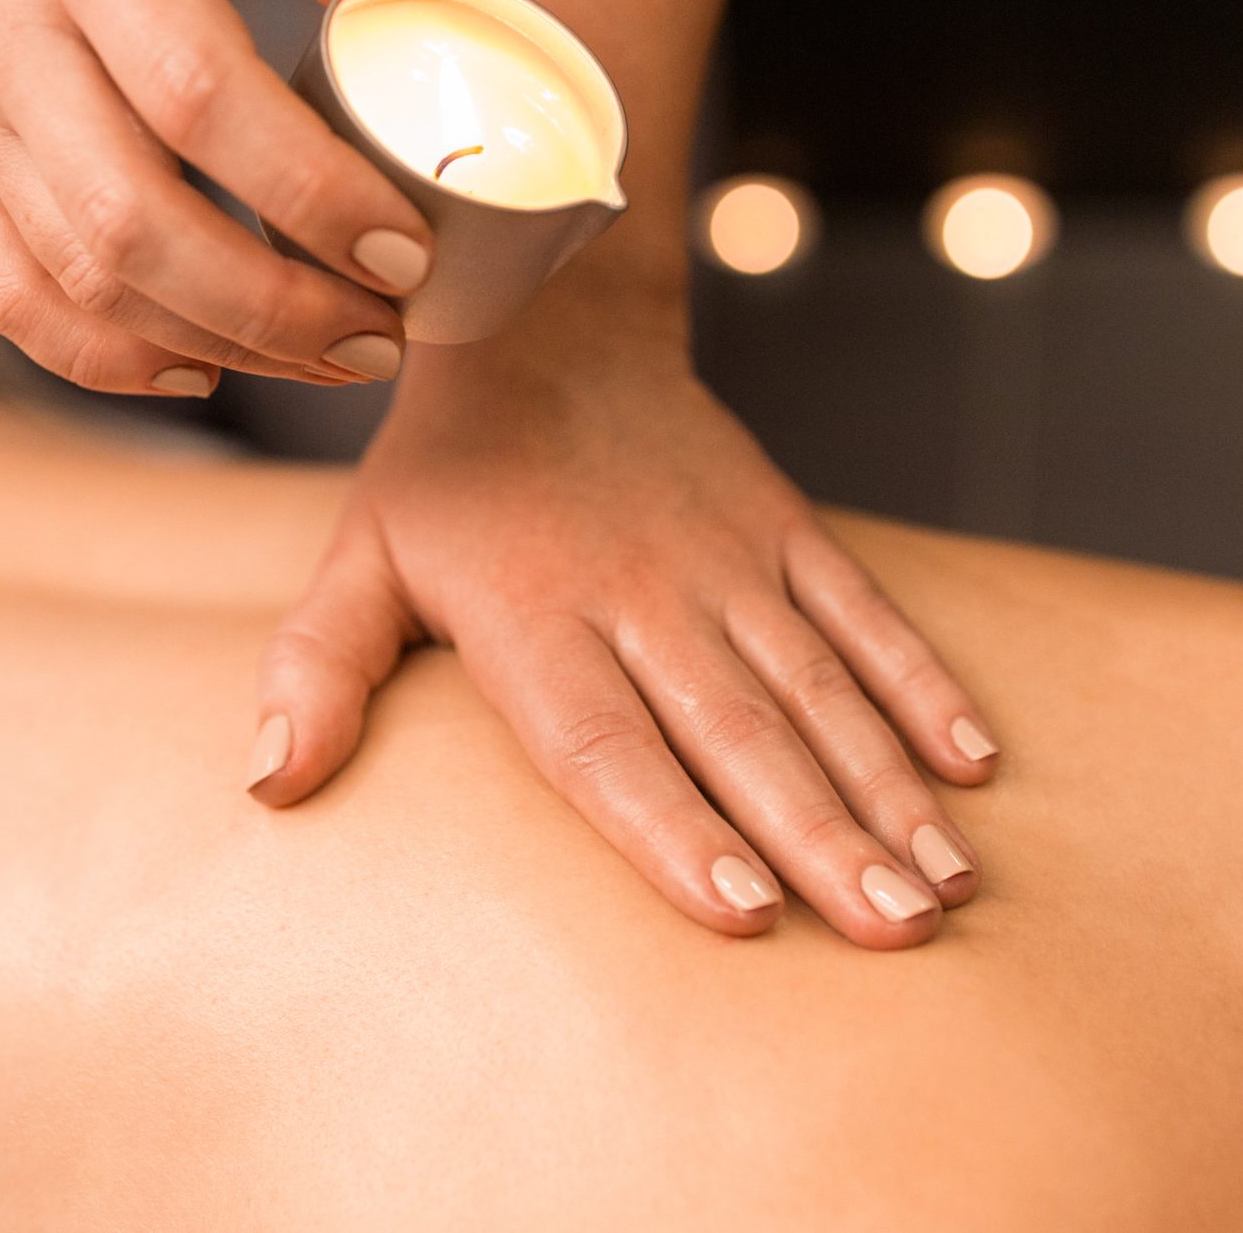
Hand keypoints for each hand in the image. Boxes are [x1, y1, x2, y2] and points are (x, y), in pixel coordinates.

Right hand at [0, 0, 445, 395]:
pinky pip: (17, 300)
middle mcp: (15, 47)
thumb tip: (478, 23)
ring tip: (330, 354)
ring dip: (218, 344)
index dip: (309, 192)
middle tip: (384, 336)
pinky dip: (111, 360)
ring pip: (82, 282)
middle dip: (275, 308)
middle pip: (133, 224)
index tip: (407, 249)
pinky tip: (207, 367)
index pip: (199, 97)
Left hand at [247, 317, 999, 945]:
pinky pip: (862, 611)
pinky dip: (921, 683)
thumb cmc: (446, 468)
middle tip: (894, 931)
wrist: (546, 310)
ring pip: (818, 685)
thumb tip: (267, 784)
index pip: (605, 743)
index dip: (670, 830)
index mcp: (533, 614)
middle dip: (821, 839)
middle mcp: (641, 591)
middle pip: (738, 732)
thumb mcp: (360, 555)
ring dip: (888, 786)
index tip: (740, 913)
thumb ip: (318, 668)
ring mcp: (725, 555)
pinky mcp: (781, 523)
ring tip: (946, 886)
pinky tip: (975, 765)